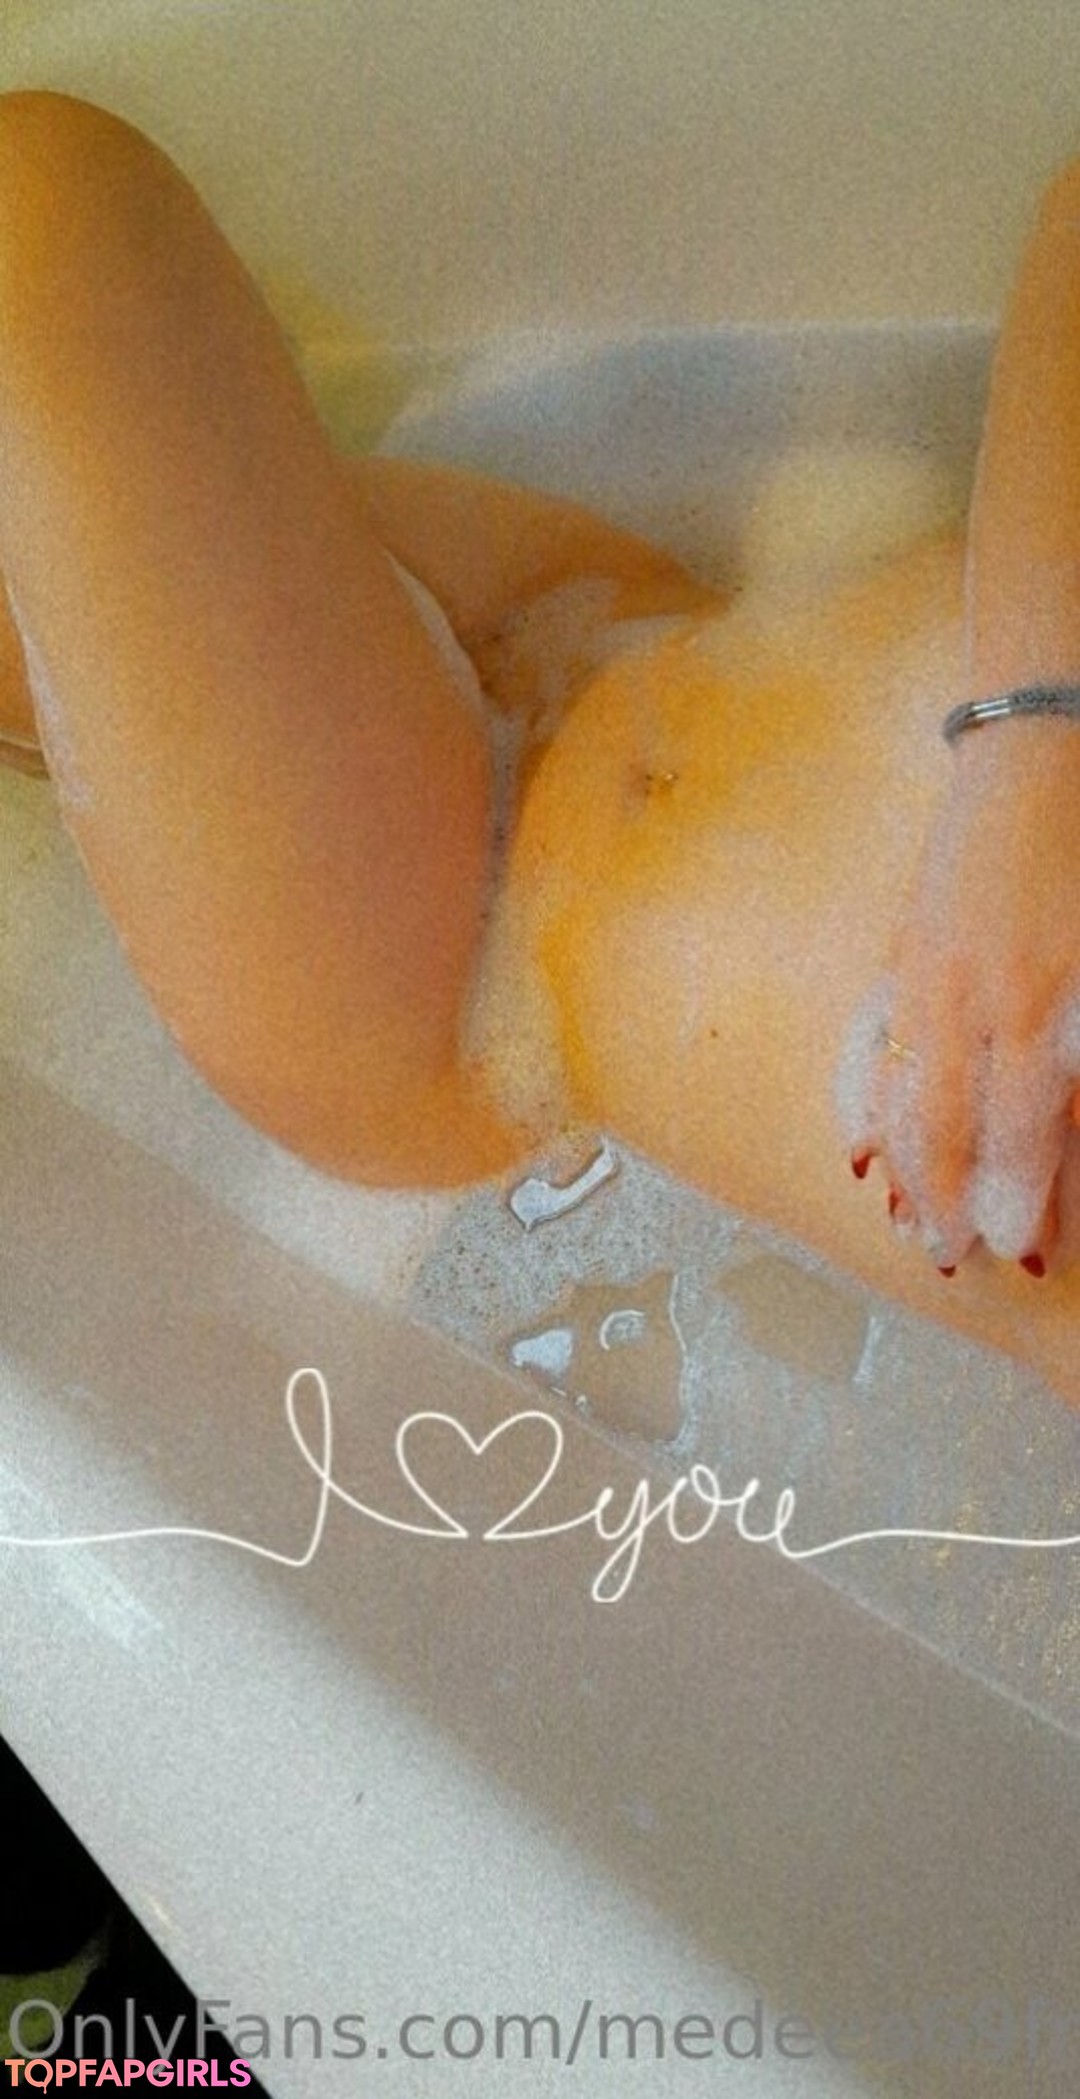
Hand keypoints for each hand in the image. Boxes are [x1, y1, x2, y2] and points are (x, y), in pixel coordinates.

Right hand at [841, 719, 1079, 1272]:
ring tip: (900, 1220)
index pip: (1018, 1124)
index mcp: (1039, 998)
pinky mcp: (904, 946)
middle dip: (945, 1198)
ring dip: (900, 1163)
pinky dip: (861, 1097)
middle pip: (946, 1122)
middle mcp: (971, 994)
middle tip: (945, 1256)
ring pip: (900, 1088)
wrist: (1042, 744)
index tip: (1017, 1249)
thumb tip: (1064, 1123)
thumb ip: (1075, 1061)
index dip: (1016, 1192)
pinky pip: (869, 1039)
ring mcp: (925, 970)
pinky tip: (857, 1143)